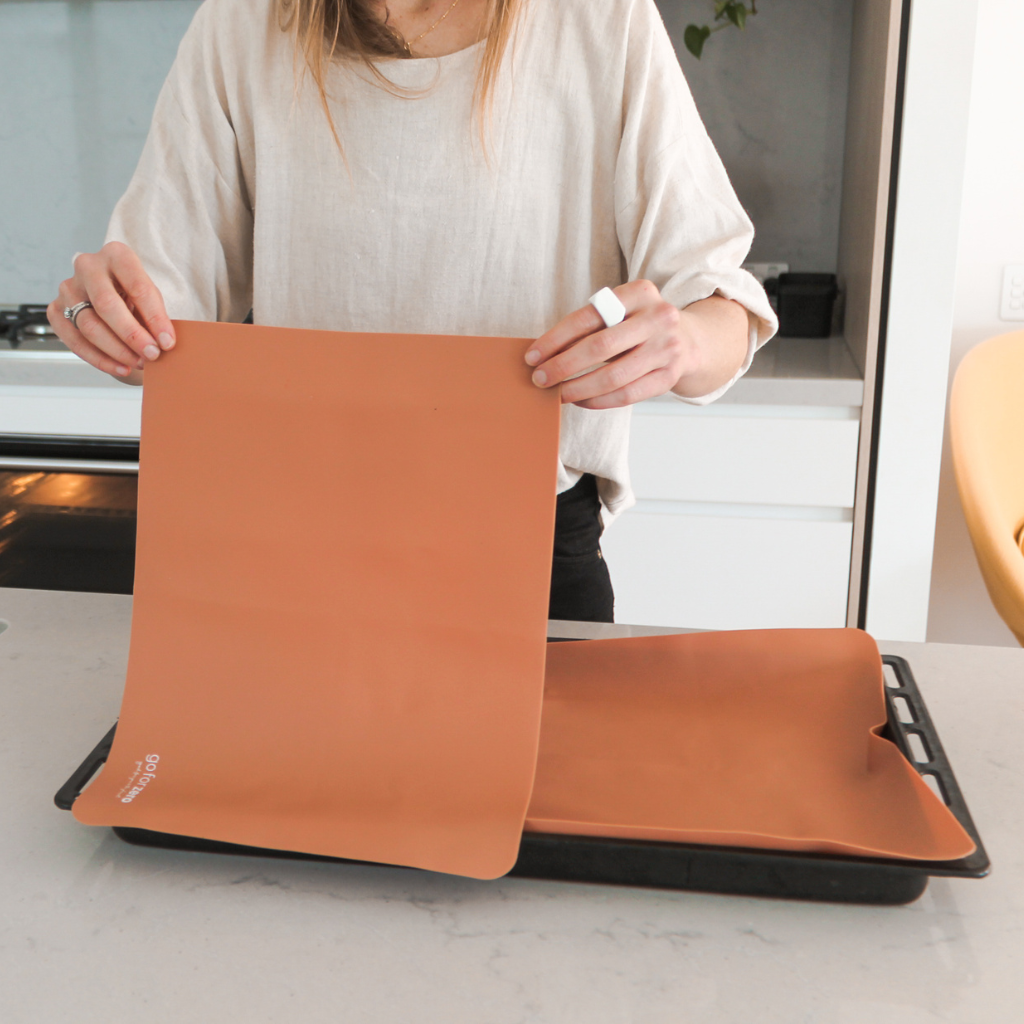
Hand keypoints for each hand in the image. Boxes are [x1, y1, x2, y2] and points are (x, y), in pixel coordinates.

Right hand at [47, 242, 173, 383]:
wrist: (114, 301)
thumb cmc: (136, 298)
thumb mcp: (151, 300)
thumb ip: (156, 316)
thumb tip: (164, 343)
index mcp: (117, 255)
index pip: (137, 286)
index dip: (154, 318)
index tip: (168, 342)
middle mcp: (88, 267)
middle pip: (107, 304)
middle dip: (132, 335)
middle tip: (152, 355)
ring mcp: (68, 288)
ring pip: (89, 325)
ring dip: (117, 350)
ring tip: (140, 363)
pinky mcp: (56, 310)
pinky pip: (75, 340)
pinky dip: (100, 359)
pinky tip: (121, 368)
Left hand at [524, 280, 748, 408]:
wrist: (692, 340)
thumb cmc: (642, 325)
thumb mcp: (624, 311)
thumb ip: (594, 324)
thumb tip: (545, 353)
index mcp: (640, 293)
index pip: (588, 316)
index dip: (556, 339)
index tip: (533, 355)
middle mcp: (658, 318)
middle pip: (600, 347)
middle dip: (563, 366)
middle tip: (540, 378)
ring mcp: (667, 348)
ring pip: (612, 376)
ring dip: (578, 388)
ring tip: (558, 393)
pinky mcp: (669, 376)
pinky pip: (626, 395)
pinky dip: (598, 400)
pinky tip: (581, 400)